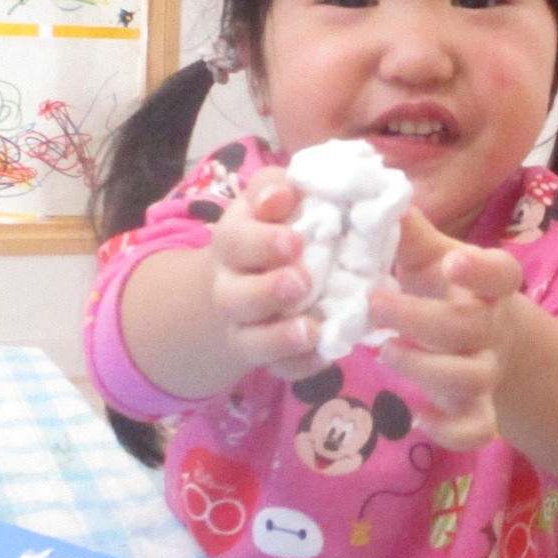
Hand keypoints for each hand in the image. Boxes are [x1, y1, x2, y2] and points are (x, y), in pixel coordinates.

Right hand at [207, 168, 324, 381]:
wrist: (252, 273)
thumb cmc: (272, 226)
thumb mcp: (269, 198)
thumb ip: (275, 188)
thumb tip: (285, 192)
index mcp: (233, 242)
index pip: (234, 241)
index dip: (261, 242)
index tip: (294, 241)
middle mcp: (231, 288)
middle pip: (234, 298)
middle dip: (267, 292)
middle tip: (301, 282)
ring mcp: (247, 326)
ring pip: (251, 341)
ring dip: (280, 337)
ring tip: (311, 329)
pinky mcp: (269, 355)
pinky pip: (281, 369)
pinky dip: (302, 365)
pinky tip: (326, 352)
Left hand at [369, 206, 523, 450]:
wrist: (482, 339)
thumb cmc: (443, 286)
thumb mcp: (427, 255)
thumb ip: (407, 230)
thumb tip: (373, 188)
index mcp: (485, 285)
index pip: (501, 273)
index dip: (482, 270)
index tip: (454, 262)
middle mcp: (491, 328)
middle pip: (469, 327)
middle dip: (419, 318)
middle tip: (372, 303)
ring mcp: (486, 370)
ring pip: (472, 378)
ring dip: (424, 368)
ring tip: (382, 353)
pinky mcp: (477, 407)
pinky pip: (476, 429)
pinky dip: (449, 430)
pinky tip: (414, 414)